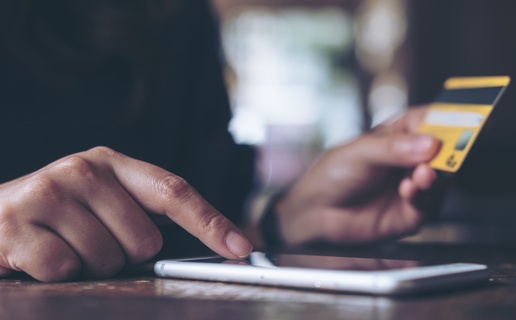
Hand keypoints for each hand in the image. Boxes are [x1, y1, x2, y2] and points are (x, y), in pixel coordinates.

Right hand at [0, 147, 251, 281]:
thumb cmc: (57, 216)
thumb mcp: (101, 201)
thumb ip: (145, 213)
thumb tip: (214, 242)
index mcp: (111, 163)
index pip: (173, 191)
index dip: (210, 221)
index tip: (240, 248)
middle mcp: (82, 170)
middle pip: (144, 240)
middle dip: (125, 255)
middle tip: (93, 242)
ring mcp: (47, 193)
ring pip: (108, 259)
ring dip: (92, 267)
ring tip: (65, 247)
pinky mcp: (17, 225)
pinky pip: (68, 271)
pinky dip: (60, 275)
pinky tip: (41, 256)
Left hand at [276, 107, 445, 245]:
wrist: (315, 213)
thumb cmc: (333, 174)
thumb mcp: (360, 152)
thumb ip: (394, 148)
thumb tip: (431, 143)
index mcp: (400, 135)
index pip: (433, 120)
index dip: (454, 117)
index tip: (470, 117)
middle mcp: (411, 160)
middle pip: (445, 151)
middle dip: (450, 150)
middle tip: (448, 150)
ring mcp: (413, 186)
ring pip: (441, 178)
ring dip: (435, 175)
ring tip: (422, 174)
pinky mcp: (411, 213)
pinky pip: (428, 203)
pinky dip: (423, 195)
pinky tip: (409, 189)